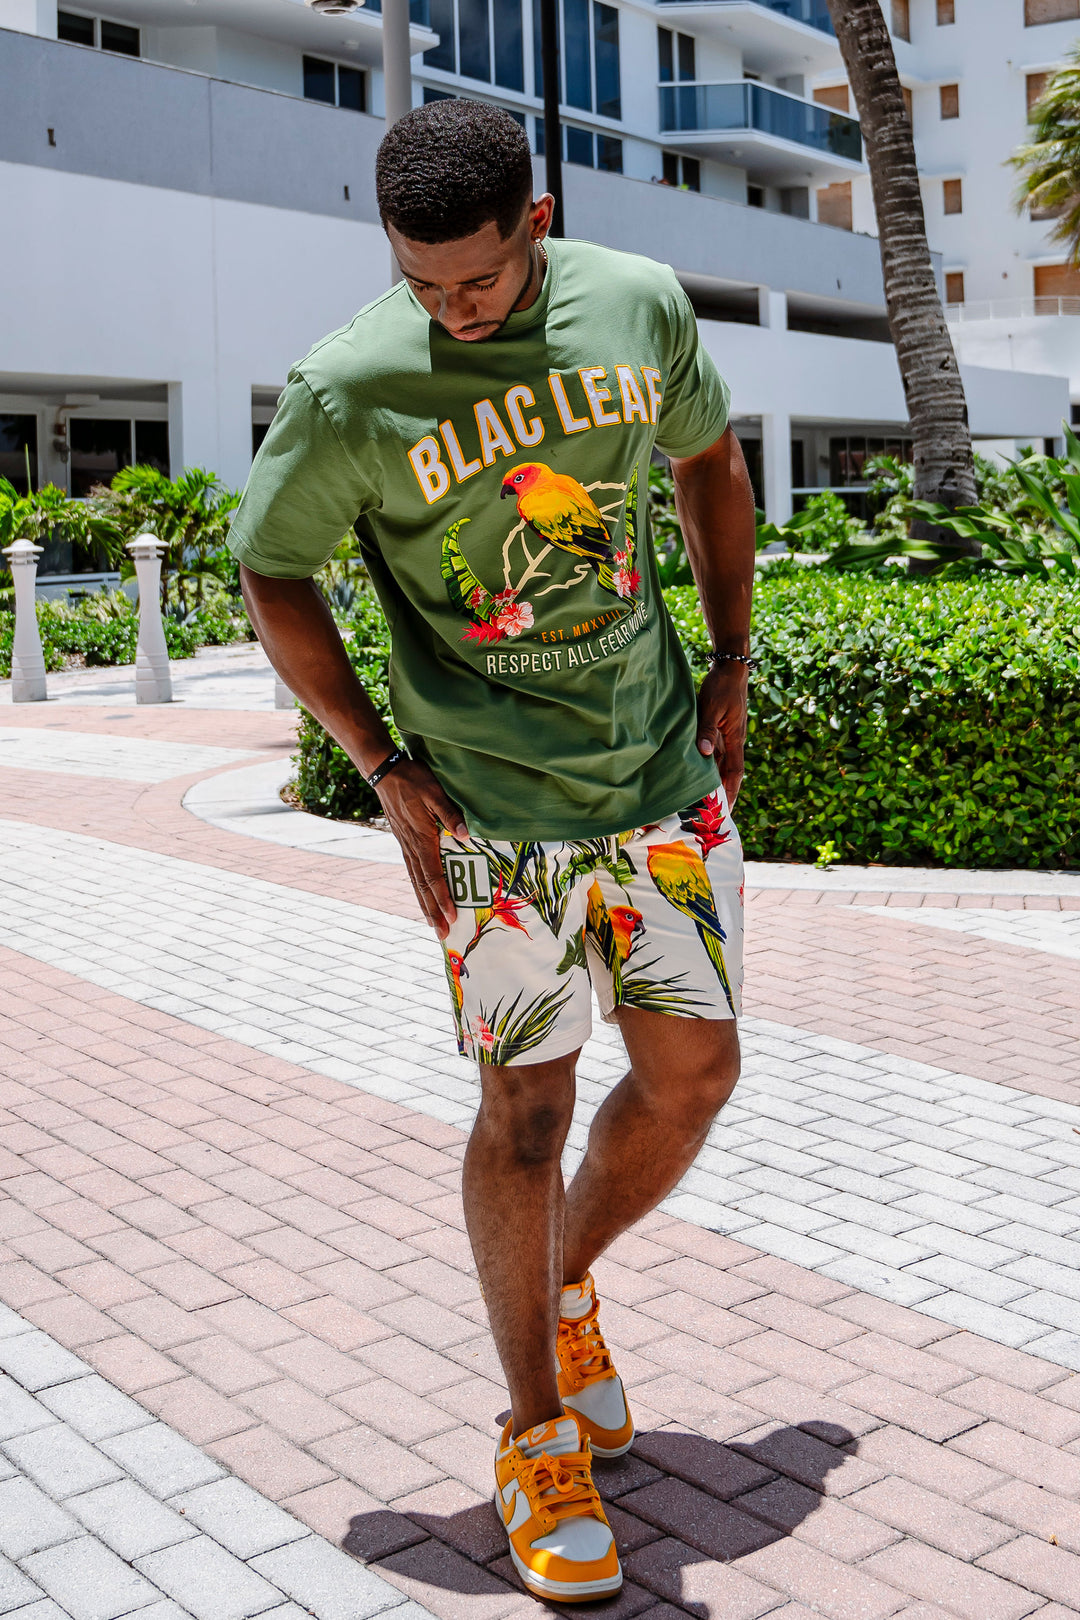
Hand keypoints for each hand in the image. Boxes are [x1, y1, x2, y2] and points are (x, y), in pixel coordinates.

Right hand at [375, 761, 468, 938]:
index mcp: (421, 838)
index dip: (443, 897)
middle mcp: (411, 847)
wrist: (385, 771)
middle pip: (423, 886)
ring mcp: (405, 846)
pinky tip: (423, 896)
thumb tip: (466, 835)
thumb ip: (450, 814)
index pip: (433, 875)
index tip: (452, 915)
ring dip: (425, 905)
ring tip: (433, 924)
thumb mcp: (434, 791)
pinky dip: (418, 888)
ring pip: (415, 882)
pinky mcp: (403, 842)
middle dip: (433, 911)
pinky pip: (412, 872)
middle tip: (443, 933)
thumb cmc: (412, 778)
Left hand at [696, 661, 747, 807]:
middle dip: (722, 792)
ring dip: (713, 779)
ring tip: (702, 797)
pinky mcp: (719, 727)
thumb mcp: (712, 708)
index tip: (727, 811)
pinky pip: (714, 751)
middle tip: (712, 813)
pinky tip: (697, 771)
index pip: (734, 773)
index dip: (731, 792)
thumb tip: (705, 753)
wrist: (731, 667)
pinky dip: (707, 763)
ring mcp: (727, 734)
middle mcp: (733, 741)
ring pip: (720, 763)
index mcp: (735, 739)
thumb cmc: (722, 687)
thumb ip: (707, 731)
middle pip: (727, 772)